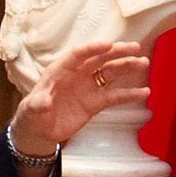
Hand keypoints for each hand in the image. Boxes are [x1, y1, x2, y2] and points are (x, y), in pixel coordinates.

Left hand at [11, 40, 150, 155]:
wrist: (39, 131)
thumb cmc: (32, 115)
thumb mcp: (31, 110)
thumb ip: (38, 104)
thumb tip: (43, 102)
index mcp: (60, 70)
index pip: (78, 55)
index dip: (92, 49)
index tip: (108, 45)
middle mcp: (77, 74)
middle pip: (99, 59)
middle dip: (116, 52)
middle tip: (134, 48)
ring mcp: (88, 87)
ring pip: (110, 73)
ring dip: (126, 67)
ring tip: (143, 62)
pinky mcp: (95, 102)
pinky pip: (115, 96)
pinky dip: (129, 94)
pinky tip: (144, 92)